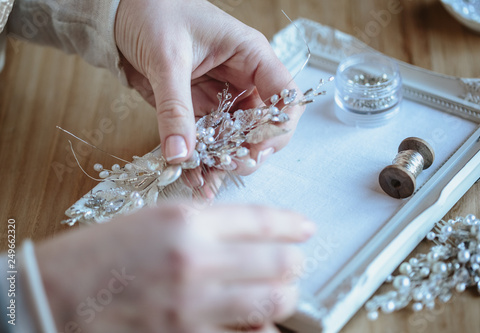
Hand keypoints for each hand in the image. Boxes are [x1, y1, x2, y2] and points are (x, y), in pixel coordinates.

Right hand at [36, 205, 314, 332]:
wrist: (52, 298)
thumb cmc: (95, 255)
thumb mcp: (151, 221)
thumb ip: (203, 227)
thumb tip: (244, 237)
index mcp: (185, 221)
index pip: (260, 220)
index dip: (290, 224)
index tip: (305, 228)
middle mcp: (196, 260)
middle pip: (277, 261)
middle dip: (294, 262)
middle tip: (294, 261)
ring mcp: (193, 305)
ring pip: (271, 302)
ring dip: (284, 296)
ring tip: (283, 291)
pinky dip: (258, 328)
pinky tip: (257, 322)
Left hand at [115, 0, 303, 175]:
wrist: (120, 11)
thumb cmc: (153, 13)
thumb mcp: (167, 58)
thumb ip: (175, 108)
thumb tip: (181, 155)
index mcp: (250, 56)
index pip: (284, 96)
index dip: (279, 126)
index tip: (258, 149)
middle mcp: (241, 80)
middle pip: (263, 126)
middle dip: (249, 151)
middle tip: (229, 167)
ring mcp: (220, 98)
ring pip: (234, 139)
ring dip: (223, 163)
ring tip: (205, 184)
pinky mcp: (198, 111)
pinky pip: (207, 142)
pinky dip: (202, 161)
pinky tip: (194, 179)